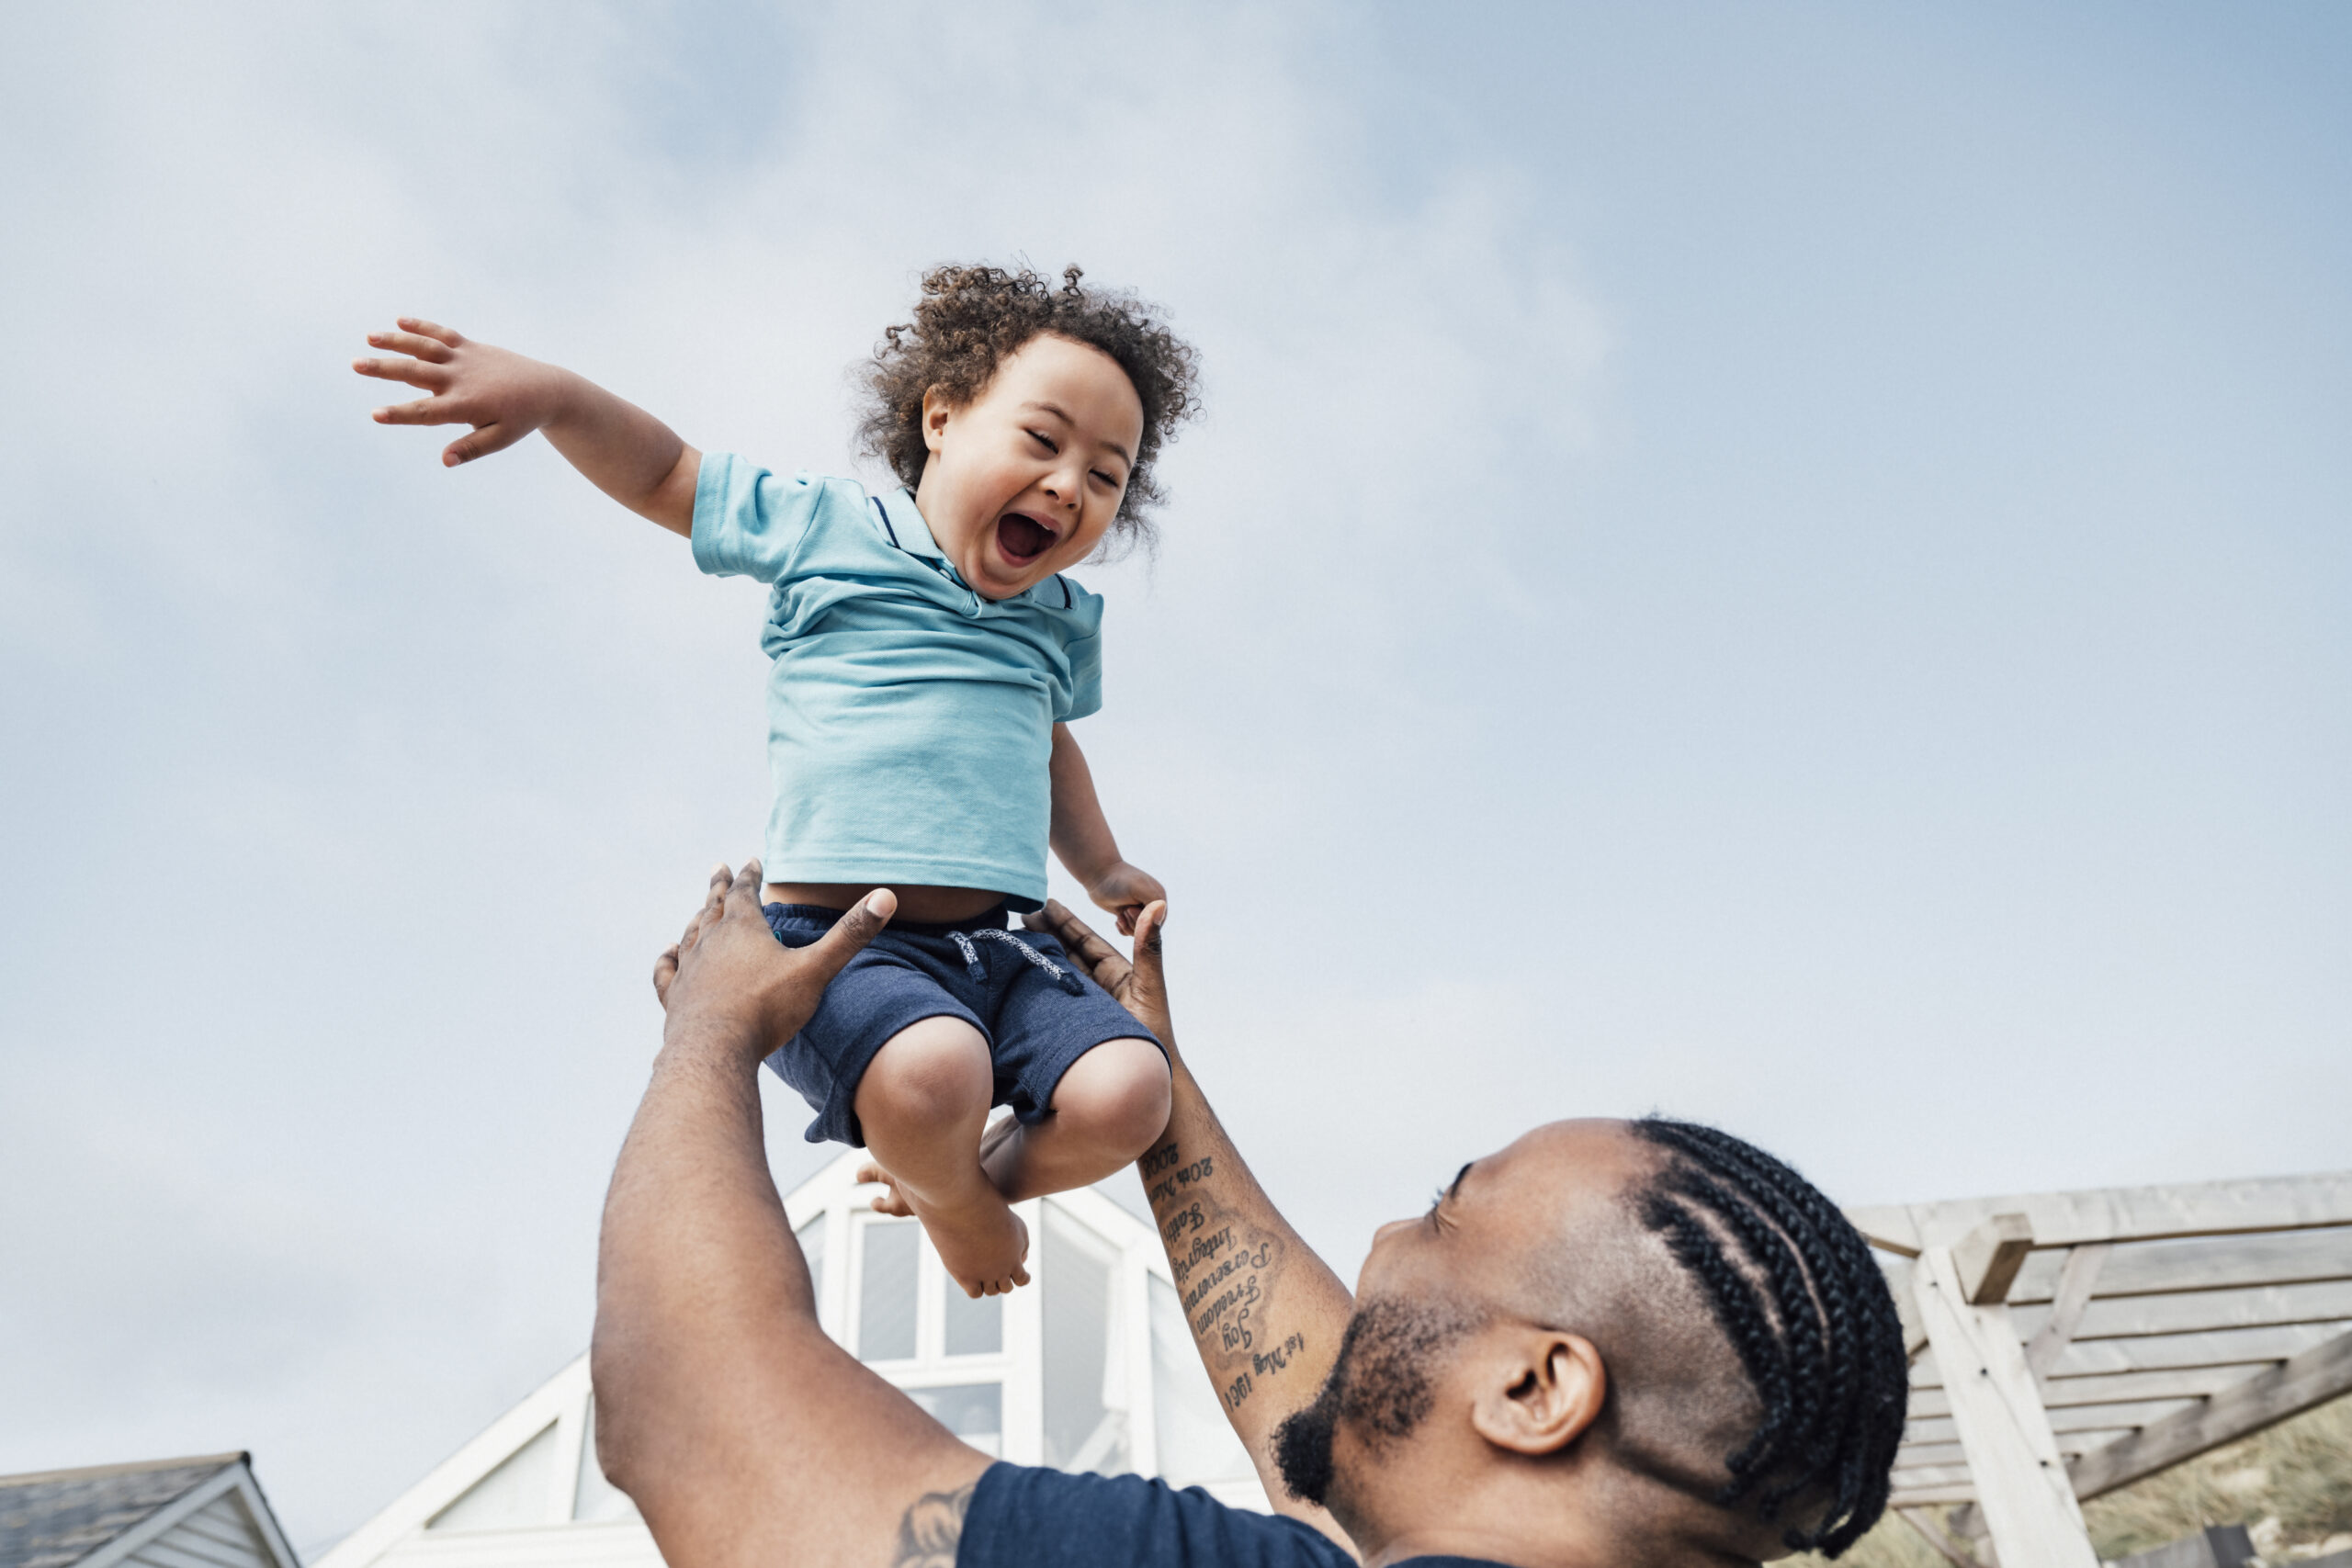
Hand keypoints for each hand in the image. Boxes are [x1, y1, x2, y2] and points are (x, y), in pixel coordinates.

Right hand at [353, 317, 566, 467]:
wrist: (547, 389)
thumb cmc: (520, 418)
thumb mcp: (500, 439)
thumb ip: (472, 448)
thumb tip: (445, 461)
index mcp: (465, 405)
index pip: (426, 412)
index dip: (401, 413)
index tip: (376, 414)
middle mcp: (460, 378)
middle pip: (415, 372)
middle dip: (384, 368)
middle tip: (355, 364)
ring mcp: (464, 359)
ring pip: (425, 347)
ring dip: (396, 341)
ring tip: (369, 338)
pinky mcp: (470, 346)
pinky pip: (443, 334)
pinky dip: (422, 327)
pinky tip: (400, 321)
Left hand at [654, 859, 894, 1065]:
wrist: (713, 1050)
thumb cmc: (766, 1009)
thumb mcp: (816, 969)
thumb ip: (849, 935)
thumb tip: (887, 896)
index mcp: (743, 928)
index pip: (746, 891)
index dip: (750, 875)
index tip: (751, 860)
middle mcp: (710, 941)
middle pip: (714, 906)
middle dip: (720, 887)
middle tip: (718, 869)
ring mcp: (689, 969)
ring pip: (691, 934)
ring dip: (697, 919)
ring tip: (700, 911)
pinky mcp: (675, 996)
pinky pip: (667, 970)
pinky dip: (668, 957)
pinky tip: (669, 953)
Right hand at [1025, 898, 1172, 1051]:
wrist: (1141, 1078)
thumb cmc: (1153, 1035)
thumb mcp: (1149, 986)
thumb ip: (1147, 948)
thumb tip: (1157, 905)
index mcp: (1118, 973)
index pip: (1087, 941)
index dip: (1067, 923)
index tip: (1047, 905)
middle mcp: (1100, 985)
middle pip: (1068, 952)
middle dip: (1047, 933)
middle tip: (1023, 915)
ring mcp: (1085, 1003)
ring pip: (1059, 972)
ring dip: (1040, 955)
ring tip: (1017, 937)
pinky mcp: (1072, 1023)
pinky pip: (1054, 996)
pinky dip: (1039, 983)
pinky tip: (1021, 974)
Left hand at [1085, 860, 1166, 935]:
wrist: (1098, 875)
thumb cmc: (1119, 881)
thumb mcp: (1139, 888)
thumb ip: (1153, 903)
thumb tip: (1160, 920)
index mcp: (1159, 898)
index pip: (1157, 923)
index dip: (1142, 921)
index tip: (1130, 908)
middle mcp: (1152, 905)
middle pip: (1148, 929)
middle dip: (1134, 923)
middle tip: (1126, 909)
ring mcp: (1139, 910)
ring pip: (1138, 932)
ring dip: (1127, 925)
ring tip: (1121, 913)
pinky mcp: (1127, 915)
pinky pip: (1129, 932)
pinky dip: (1122, 928)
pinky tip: (1117, 918)